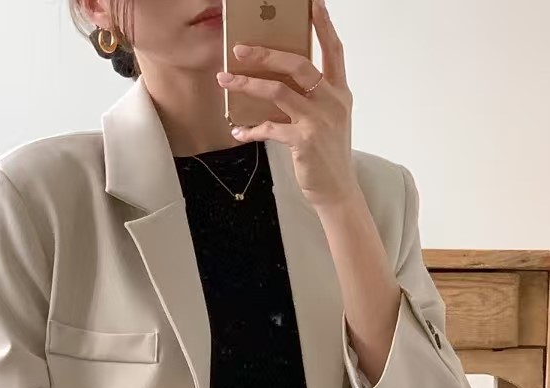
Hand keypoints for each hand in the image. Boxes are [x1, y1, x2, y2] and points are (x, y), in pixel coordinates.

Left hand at [216, 0, 358, 210]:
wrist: (338, 191)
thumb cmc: (328, 155)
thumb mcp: (329, 120)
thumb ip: (312, 98)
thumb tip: (280, 81)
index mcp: (340, 92)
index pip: (334, 50)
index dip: (323, 25)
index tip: (312, 3)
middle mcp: (332, 101)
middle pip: (298, 64)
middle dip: (266, 53)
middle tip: (240, 48)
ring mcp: (318, 120)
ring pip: (278, 91)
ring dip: (247, 84)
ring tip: (225, 79)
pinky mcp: (304, 141)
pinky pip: (270, 127)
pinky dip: (251, 129)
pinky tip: (237, 131)